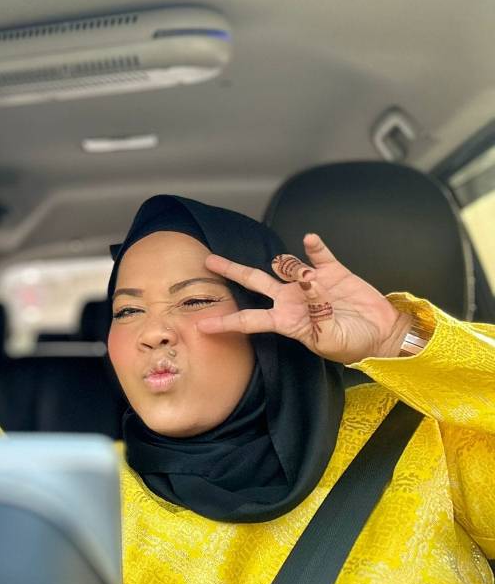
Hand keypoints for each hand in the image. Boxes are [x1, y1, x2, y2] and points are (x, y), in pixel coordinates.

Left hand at [196, 233, 411, 363]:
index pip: (249, 320)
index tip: (202, 324)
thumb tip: (307, 285)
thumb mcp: (329, 340)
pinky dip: (314, 246)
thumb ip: (316, 315)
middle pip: (254, 282)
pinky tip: (310, 240)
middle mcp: (291, 299)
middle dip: (232, 271)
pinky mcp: (332, 271)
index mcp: (285, 321)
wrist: (381, 334)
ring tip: (310, 278)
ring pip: (286, 265)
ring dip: (292, 266)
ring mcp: (309, 283)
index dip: (226, 322)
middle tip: (210, 261)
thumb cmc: (352, 344)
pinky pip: (318, 254)